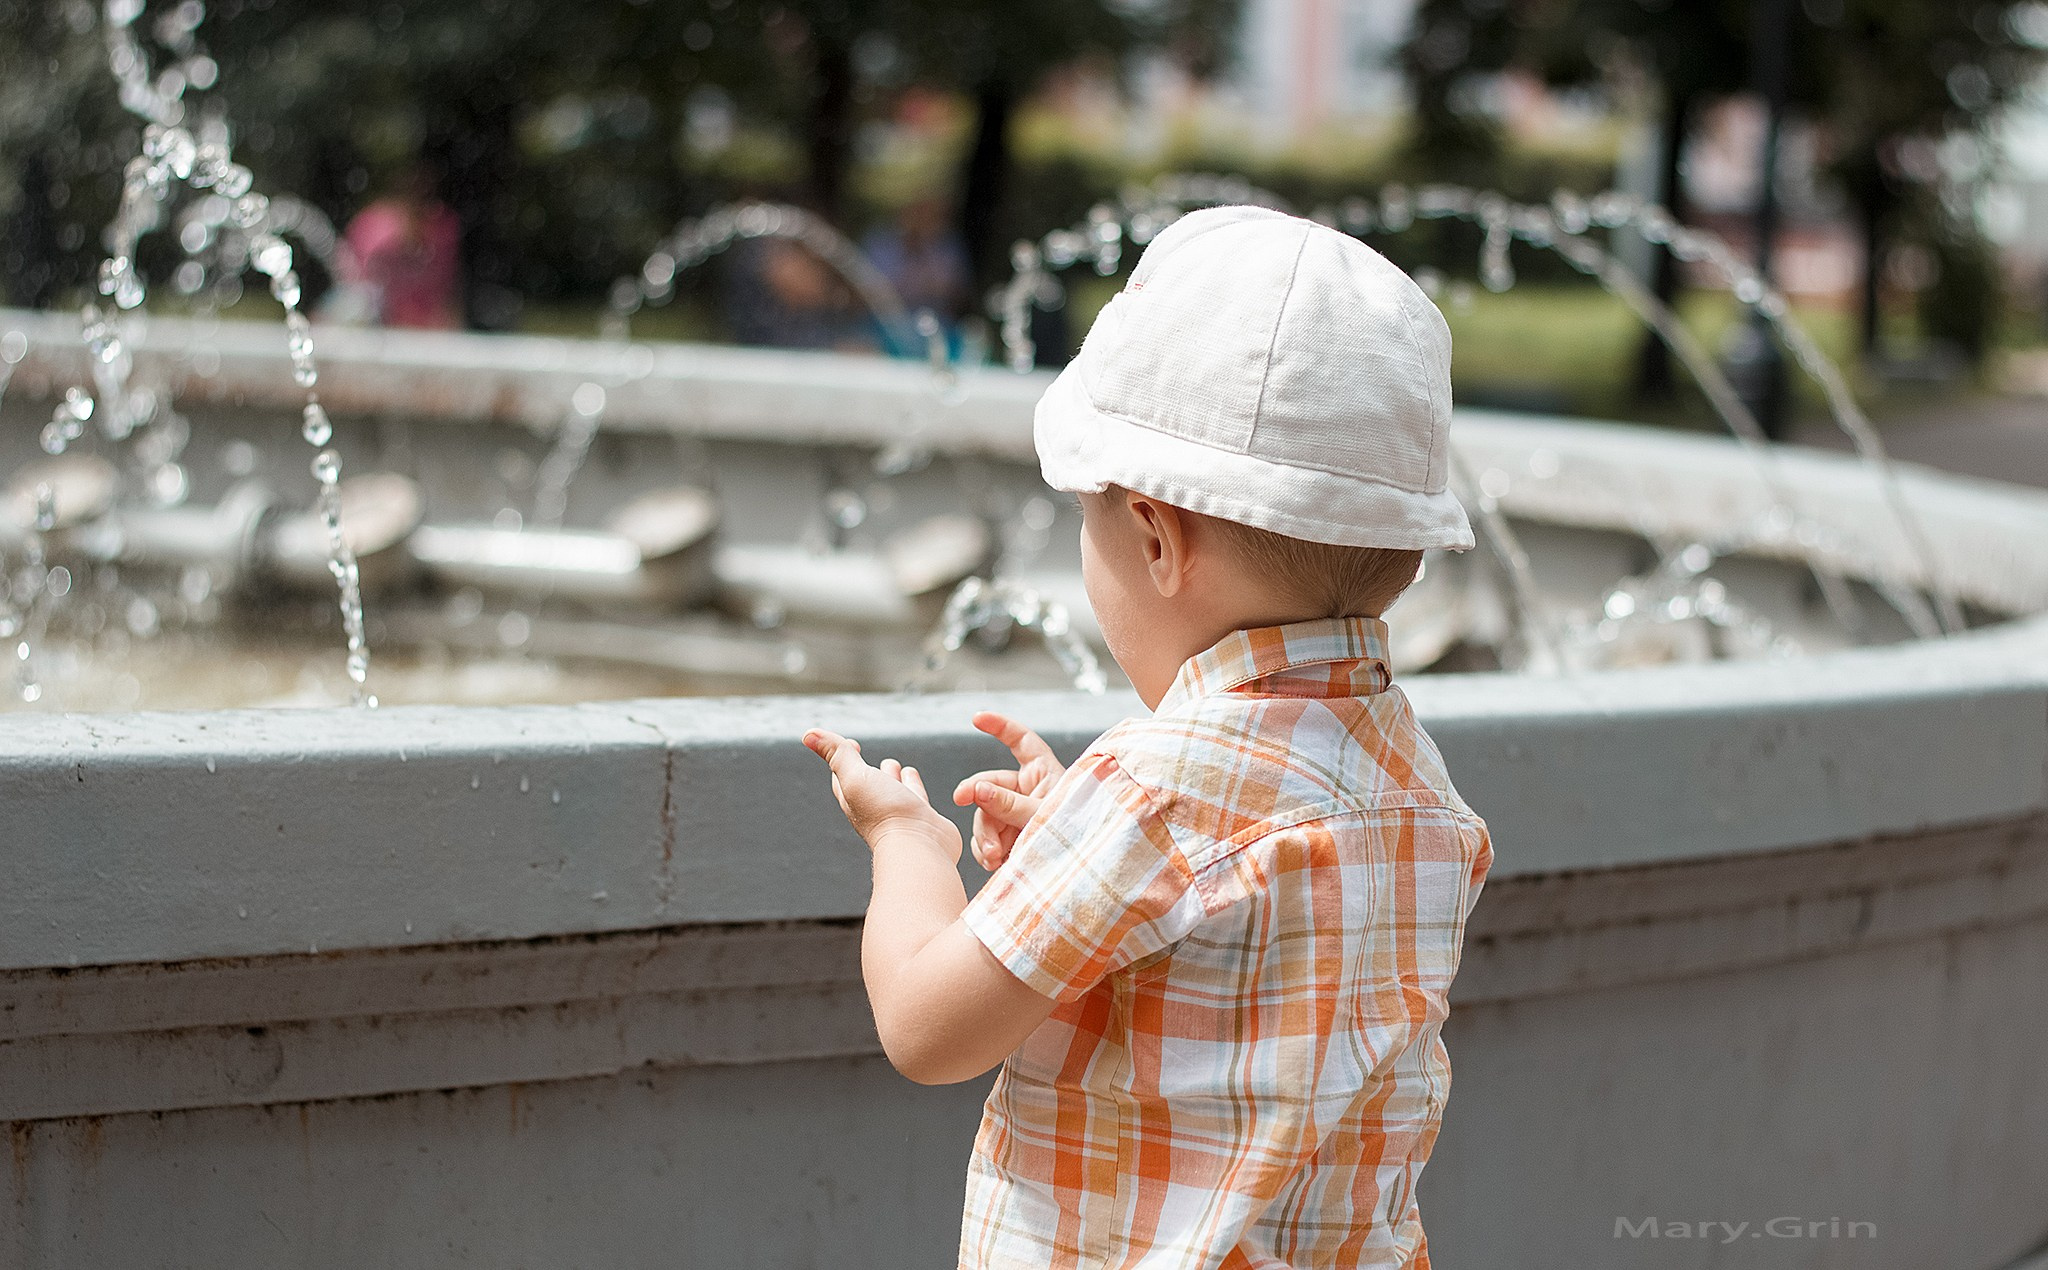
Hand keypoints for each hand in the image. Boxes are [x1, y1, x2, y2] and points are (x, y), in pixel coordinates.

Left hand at [804, 729, 960, 856]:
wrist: (919, 847)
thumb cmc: (884, 813)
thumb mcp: (855, 777)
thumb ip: (837, 754)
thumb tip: (807, 734)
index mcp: (854, 799)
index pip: (842, 776)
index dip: (842, 758)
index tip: (849, 742)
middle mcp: (875, 807)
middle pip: (867, 783)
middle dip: (865, 767)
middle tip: (863, 753)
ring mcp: (899, 813)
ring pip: (893, 788)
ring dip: (892, 775)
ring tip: (895, 765)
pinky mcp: (921, 817)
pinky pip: (915, 796)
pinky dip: (913, 784)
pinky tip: (914, 779)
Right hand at [951, 711, 1065, 870]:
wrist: (1081, 875)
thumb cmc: (1076, 839)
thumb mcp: (1042, 816)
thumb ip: (1009, 804)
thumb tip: (977, 789)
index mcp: (1044, 774)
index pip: (1021, 741)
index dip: (1000, 726)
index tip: (978, 718)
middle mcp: (1027, 791)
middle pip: (989, 785)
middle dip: (978, 799)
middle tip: (960, 799)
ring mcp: (1016, 815)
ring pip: (984, 816)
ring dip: (984, 836)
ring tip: (993, 856)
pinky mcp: (1008, 839)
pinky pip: (986, 839)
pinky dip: (985, 851)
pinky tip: (994, 863)